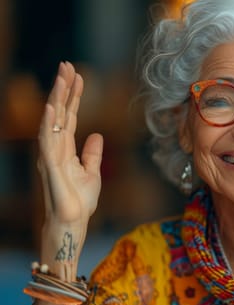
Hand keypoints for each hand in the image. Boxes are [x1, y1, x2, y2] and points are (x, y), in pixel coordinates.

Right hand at [37, 62, 102, 268]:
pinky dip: (50, 123)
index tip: (78, 75)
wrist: (74, 222)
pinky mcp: (50, 166)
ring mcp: (51, 155)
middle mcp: (56, 147)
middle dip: (64, 88)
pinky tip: (53, 106)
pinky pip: (49, 140)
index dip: (74, 96)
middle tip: (67, 65)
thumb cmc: (80, 200)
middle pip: (60, 112)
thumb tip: (97, 135)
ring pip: (53, 120)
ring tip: (62, 76)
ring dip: (57, 97)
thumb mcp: (92, 172)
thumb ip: (92, 153)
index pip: (70, 115)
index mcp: (66, 148)